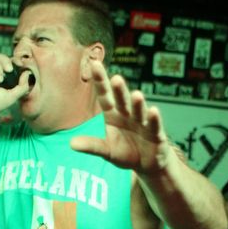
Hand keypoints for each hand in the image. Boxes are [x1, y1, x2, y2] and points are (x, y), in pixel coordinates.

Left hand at [70, 61, 174, 176]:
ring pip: (139, 111)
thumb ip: (91, 146)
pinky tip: (153, 111)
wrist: (147, 164)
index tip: (94, 64)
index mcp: (114, 115)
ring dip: (138, 104)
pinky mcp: (156, 134)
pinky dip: (153, 119)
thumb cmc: (125, 152)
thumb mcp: (106, 151)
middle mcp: (128, 115)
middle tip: (116, 78)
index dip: (100, 81)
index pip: (105, 96)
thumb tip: (71, 144)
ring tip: (136, 94)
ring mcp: (143, 123)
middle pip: (122, 100)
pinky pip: (154, 126)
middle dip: (120, 90)